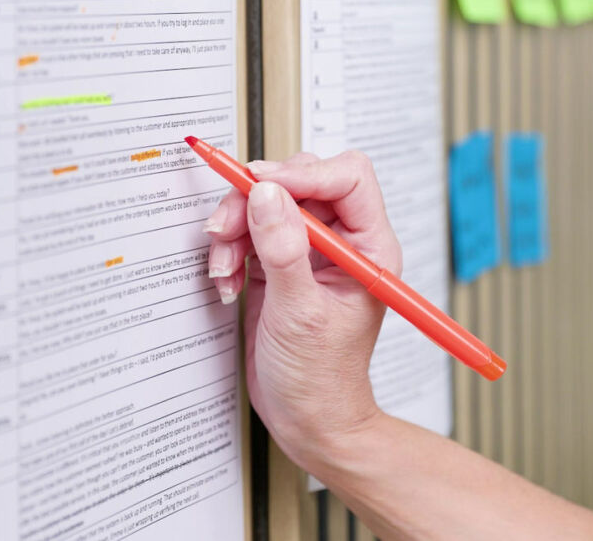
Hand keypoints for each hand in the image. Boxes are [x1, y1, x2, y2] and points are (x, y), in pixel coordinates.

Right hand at [203, 151, 402, 468]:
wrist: (307, 419)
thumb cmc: (322, 380)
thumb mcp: (300, 313)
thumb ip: (282, 250)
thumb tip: (265, 195)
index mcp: (368, 248)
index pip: (346, 178)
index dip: (302, 173)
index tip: (259, 184)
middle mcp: (341, 243)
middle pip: (299, 183)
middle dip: (255, 202)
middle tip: (226, 227)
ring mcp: (308, 252)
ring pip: (267, 205)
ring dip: (236, 230)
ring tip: (224, 267)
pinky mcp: (279, 264)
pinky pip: (249, 233)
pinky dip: (230, 252)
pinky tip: (227, 282)